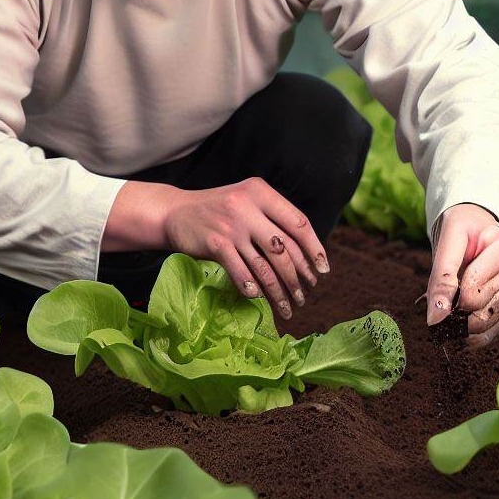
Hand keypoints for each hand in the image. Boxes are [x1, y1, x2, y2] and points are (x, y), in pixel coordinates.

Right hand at [105, 178, 328, 318]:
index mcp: (262, 193)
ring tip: (289, 305)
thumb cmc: (220, 211)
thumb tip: (309, 252)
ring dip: (279, 291)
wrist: (175, 211)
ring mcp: (231, 225)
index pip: (299, 223)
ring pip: (265, 266)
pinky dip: (252, 287)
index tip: (323, 270)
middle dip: (299, 276)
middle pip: (284, 249)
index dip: (314, 249)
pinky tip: (258, 298)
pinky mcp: (215, 243)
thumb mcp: (248, 202)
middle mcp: (248, 206)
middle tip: (305, 293)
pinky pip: (241, 271)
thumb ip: (274, 219)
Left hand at [426, 203, 498, 348]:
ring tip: (450, 308)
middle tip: (446, 296)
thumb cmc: (464, 228)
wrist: (477, 226)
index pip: (474, 288)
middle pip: (481, 309)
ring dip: (461, 324)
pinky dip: (470, 337)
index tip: (443, 285)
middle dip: (457, 309)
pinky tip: (458, 330)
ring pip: (486, 324)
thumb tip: (435, 319)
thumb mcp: (450, 238)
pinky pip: (492, 333)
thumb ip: (442, 276)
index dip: (452, 294)